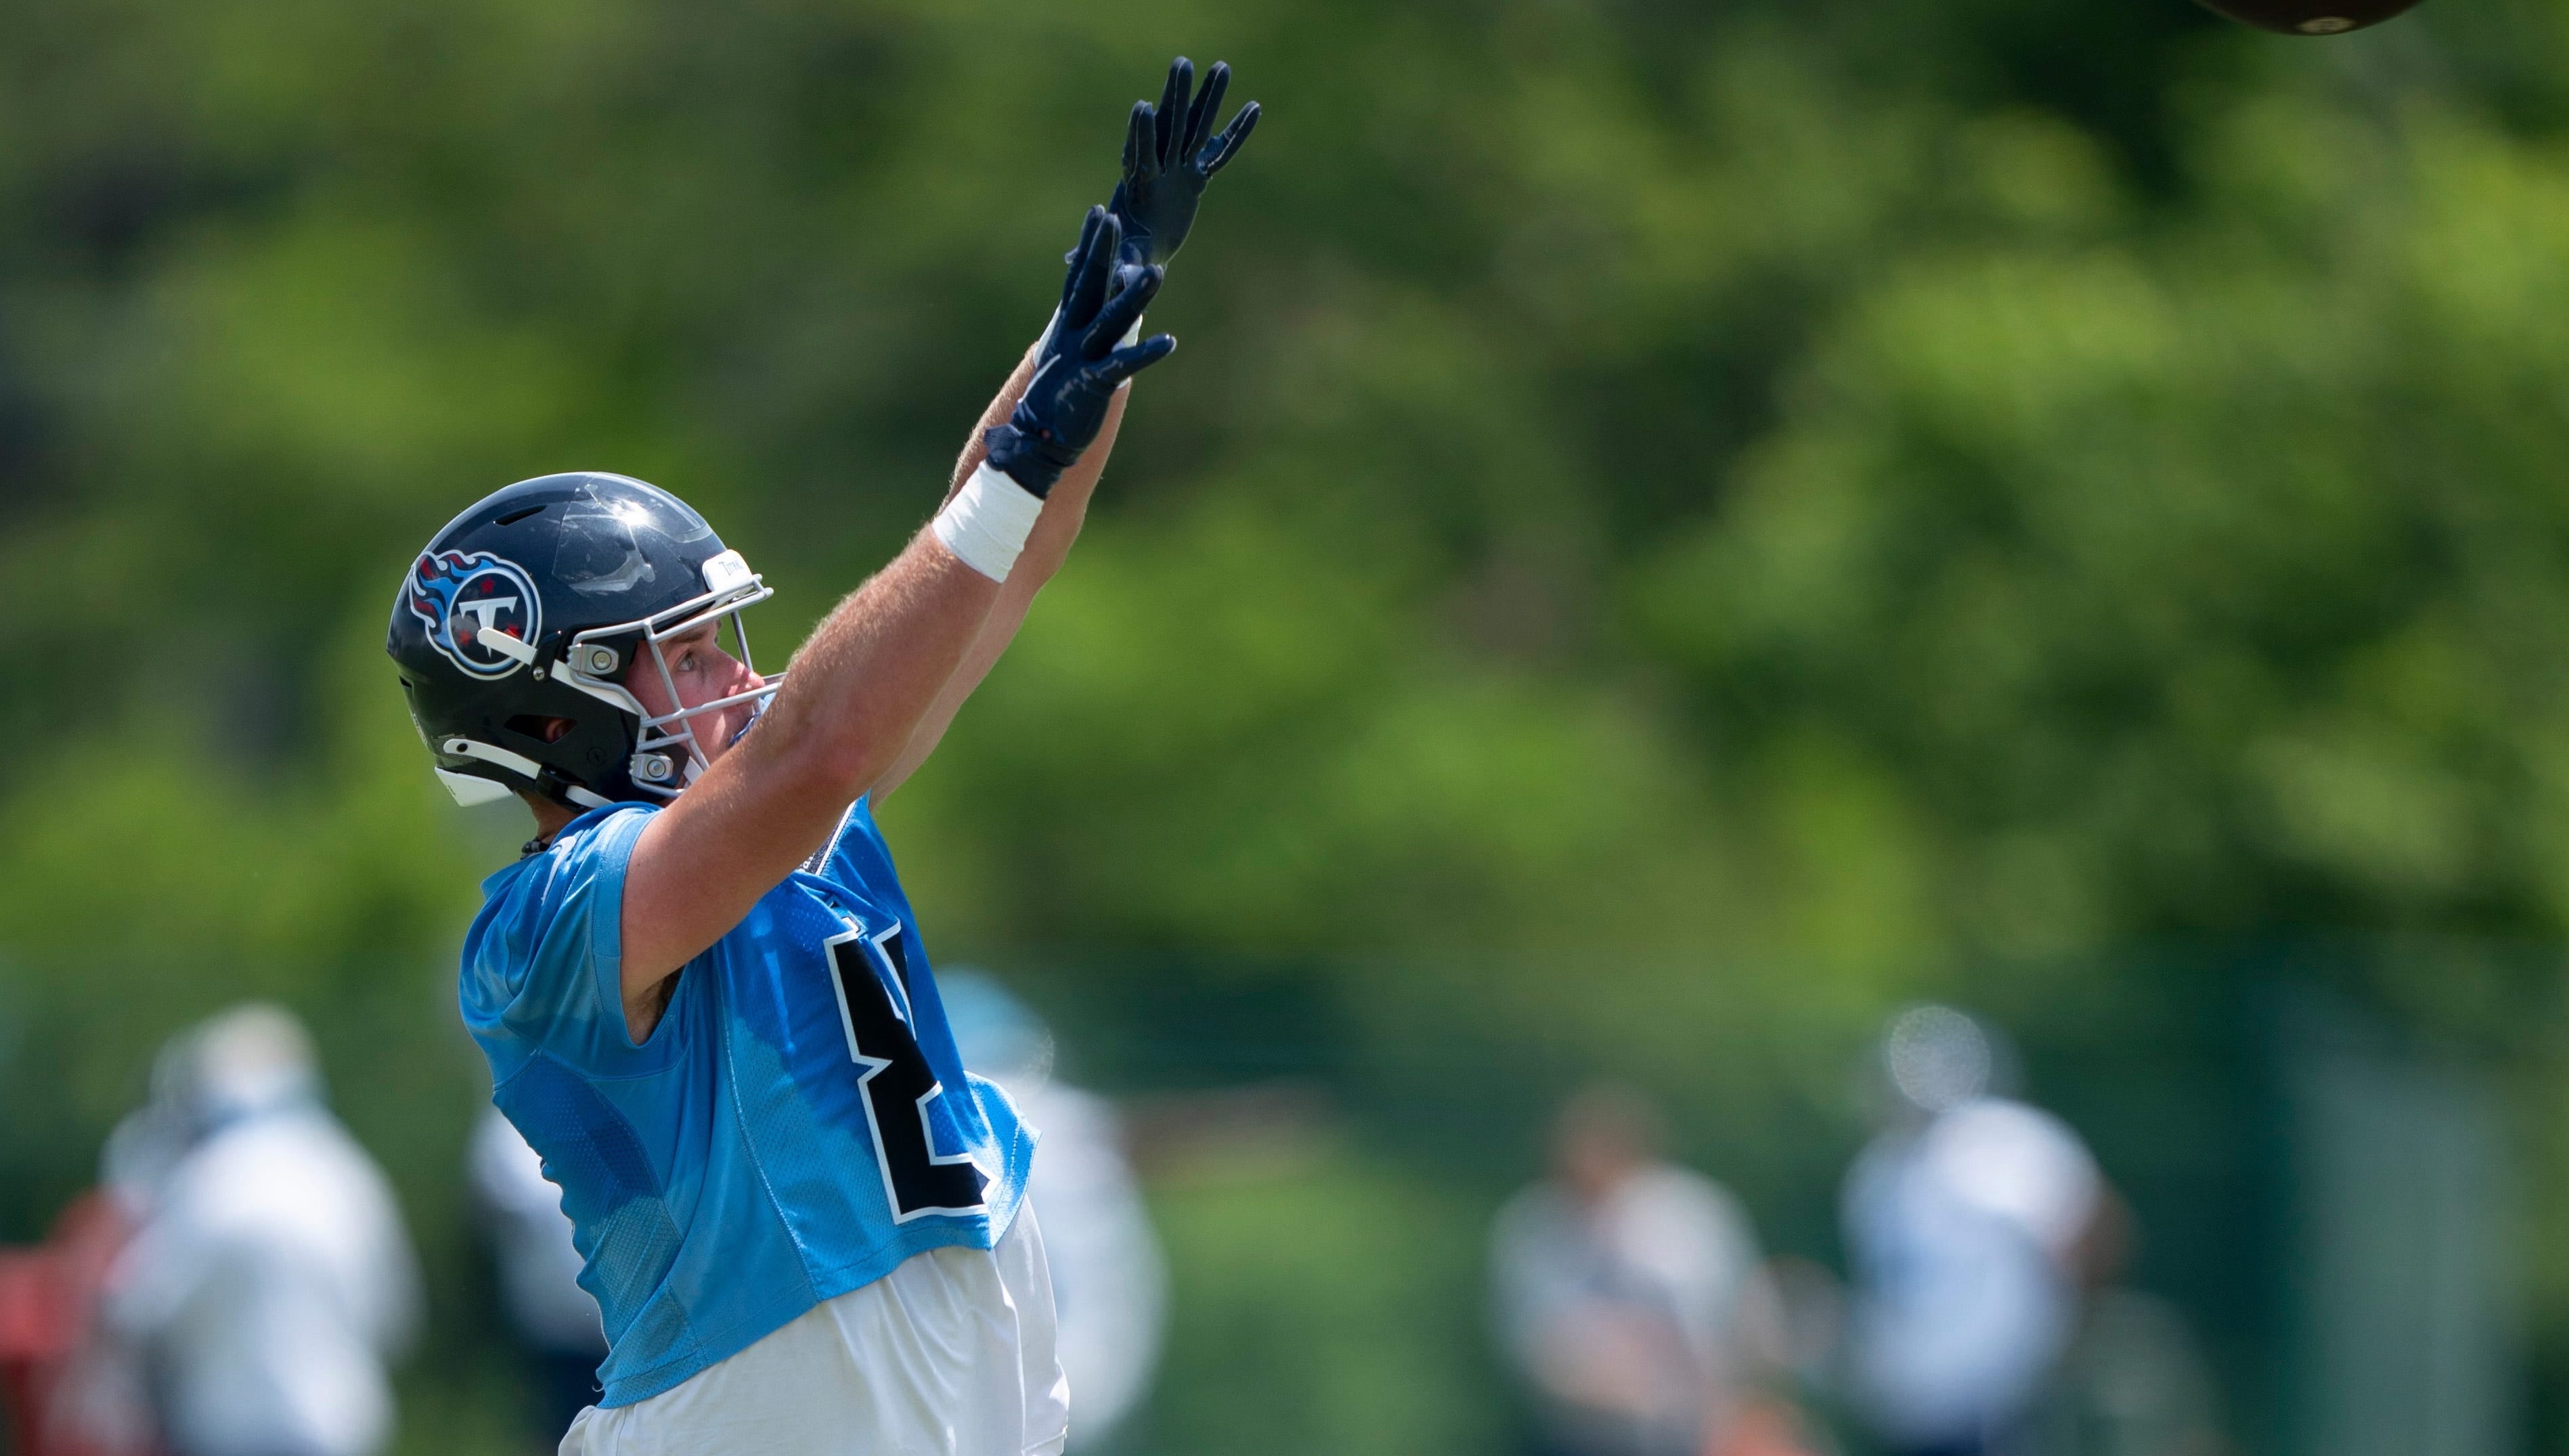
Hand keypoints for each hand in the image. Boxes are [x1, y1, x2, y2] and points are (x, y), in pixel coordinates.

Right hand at [987, 206, 1172, 496]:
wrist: (1035, 440)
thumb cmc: (1053, 400)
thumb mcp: (1065, 357)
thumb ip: (1080, 330)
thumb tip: (1093, 310)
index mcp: (1066, 328)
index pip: (1078, 277)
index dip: (1089, 245)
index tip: (1098, 213)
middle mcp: (1072, 336)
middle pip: (1089, 286)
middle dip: (1101, 251)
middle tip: (1113, 218)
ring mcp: (1083, 358)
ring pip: (1111, 320)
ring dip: (1134, 297)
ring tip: (1158, 274)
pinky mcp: (1094, 384)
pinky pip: (1124, 365)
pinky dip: (1146, 353)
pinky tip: (1169, 342)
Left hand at [1106, 56, 1259, 269]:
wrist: (1144, 248)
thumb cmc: (1131, 252)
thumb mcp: (1127, 257)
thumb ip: (1120, 262)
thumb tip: (1083, 263)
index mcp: (1139, 185)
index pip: (1140, 155)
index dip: (1142, 133)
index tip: (1143, 108)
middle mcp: (1160, 167)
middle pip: (1169, 127)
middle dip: (1176, 97)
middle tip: (1181, 64)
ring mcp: (1181, 166)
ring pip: (1196, 127)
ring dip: (1208, 98)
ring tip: (1222, 67)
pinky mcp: (1198, 174)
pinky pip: (1221, 151)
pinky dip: (1237, 132)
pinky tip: (1254, 107)